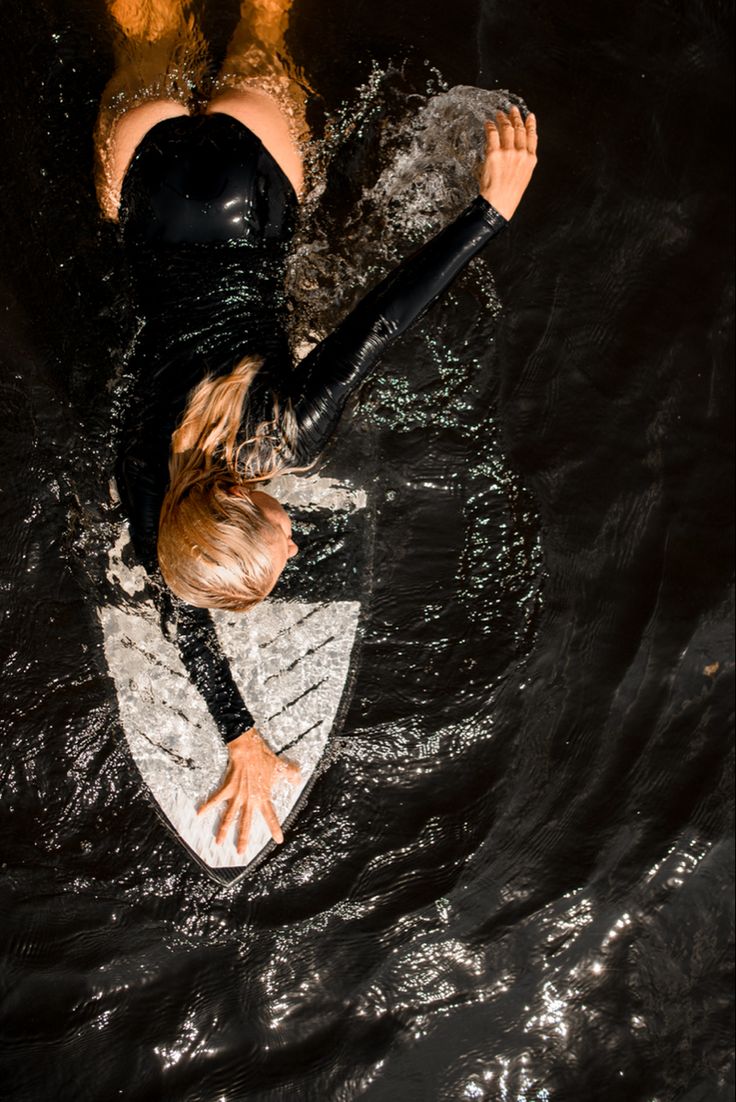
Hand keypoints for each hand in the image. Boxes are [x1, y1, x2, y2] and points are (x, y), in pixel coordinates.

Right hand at [197, 727, 301, 852]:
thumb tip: (298, 779)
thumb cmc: (265, 758)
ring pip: (229, 817)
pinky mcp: (227, 788)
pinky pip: (216, 799)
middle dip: (243, 839)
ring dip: (223, 830)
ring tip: (218, 843)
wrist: (249, 750)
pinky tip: (199, 814)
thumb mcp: (282, 768)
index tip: (278, 840)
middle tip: (240, 852)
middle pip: (245, 824)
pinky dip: (207, 807)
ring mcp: (237, 796)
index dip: (275, 829)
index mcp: (263, 798)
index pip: (271, 817)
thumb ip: (291, 775)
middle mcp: (249, 800)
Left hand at [478, 105, 537, 220]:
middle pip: (519, 129)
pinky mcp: (494, 154)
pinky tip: (488, 123)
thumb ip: (522, 163)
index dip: (531, 124)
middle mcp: (521, 154)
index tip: (530, 116)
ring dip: (502, 119)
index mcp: (530, 160)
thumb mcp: (523, 178)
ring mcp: (508, 153)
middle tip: (512, 109)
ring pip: (507, 129)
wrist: (499, 204)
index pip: (532, 137)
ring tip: (499, 114)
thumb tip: (516, 153)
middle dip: (516, 117)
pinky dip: (490, 126)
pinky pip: (492, 134)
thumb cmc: (509, 195)